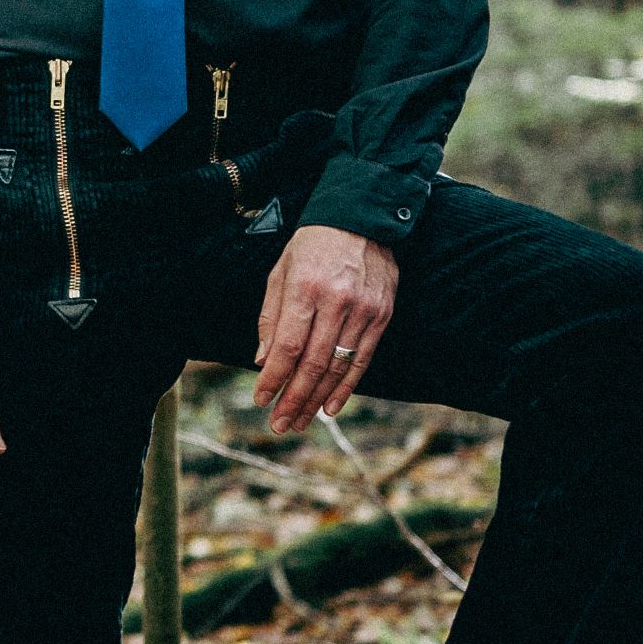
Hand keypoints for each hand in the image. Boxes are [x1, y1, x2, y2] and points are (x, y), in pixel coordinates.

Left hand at [253, 225, 397, 432]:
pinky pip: (362, 360)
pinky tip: (331, 406)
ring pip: (338, 367)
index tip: (261, 399)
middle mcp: (336, 302)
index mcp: (305, 288)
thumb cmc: (312, 246)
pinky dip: (346, 387)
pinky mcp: (381, 316)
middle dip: (294, 398)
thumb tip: (263, 361)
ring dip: (317, 399)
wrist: (362, 219)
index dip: (274, 378)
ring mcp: (363, 311)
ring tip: (300, 420)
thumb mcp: (281, 272)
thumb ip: (271, 317)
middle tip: (280, 424)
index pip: (288, 346)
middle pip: (313, 363)